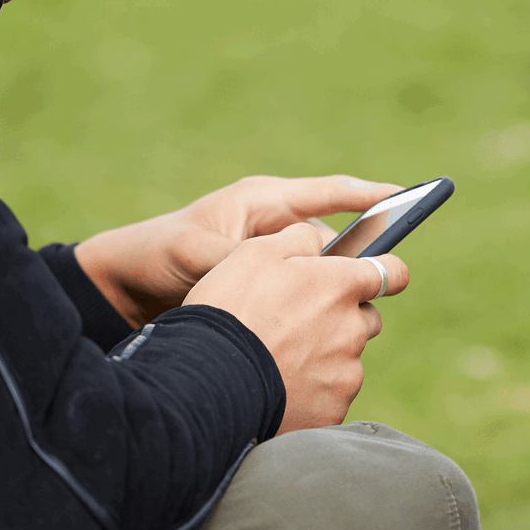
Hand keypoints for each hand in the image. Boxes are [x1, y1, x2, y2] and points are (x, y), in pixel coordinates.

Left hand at [74, 175, 402, 326]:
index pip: (328, 193)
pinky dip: (318, 314)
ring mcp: (274, 262)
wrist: (123, 290)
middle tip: (392, 276)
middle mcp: (275, 229)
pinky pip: (305, 299)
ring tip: (360, 314)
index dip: (369, 197)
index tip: (406, 199)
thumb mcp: (195, 253)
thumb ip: (239, 261)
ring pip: (323, 275)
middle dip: (364, 258)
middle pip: (336, 240)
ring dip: (339, 292)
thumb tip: (284, 277)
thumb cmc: (156, 255)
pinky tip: (329, 335)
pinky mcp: (267, 293)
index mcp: (263, 202)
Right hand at [183, 222, 408, 433]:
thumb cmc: (230, 311)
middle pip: (366, 319)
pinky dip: (312, 391)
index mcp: (341, 286)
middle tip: (299, 323)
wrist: (209, 383)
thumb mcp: (255, 253)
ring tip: (279, 359)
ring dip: (325, 356)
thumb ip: (299, 239)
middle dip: (343, 318)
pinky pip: (331, 395)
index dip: (385, 272)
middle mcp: (353, 329)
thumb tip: (319, 240)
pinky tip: (279, 387)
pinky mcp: (333, 410)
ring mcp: (346, 373)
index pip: (392, 272)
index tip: (373, 277)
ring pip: (347, 359)